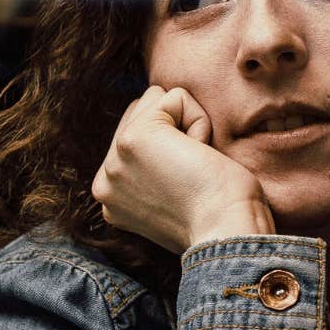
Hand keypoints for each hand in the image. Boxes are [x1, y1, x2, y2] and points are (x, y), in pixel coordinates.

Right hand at [91, 86, 273, 252]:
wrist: (226, 232)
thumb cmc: (217, 221)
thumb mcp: (168, 202)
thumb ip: (150, 175)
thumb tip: (163, 144)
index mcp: (109, 197)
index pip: (132, 137)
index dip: (170, 150)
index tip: (184, 190)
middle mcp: (104, 180)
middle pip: (140, 112)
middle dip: (174, 133)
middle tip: (192, 178)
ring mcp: (115, 158)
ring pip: (155, 100)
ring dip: (187, 126)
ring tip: (194, 168)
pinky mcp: (136, 136)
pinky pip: (176, 97)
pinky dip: (199, 121)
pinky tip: (200, 155)